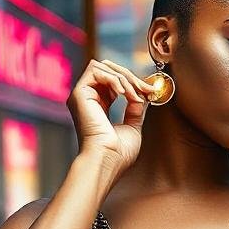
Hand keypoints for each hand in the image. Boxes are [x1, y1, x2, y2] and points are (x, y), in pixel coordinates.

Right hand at [67, 59, 152, 175]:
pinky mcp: (78, 94)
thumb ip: (136, 109)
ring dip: (124, 78)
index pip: (114, 82)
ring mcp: (81, 95)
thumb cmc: (117, 153)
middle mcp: (87, 99)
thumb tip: (143, 95)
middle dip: (131, 76)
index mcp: (97, 106)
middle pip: (108, 69)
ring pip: (104, 67)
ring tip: (135, 95)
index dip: (132, 82)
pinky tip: (124, 93)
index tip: (150, 90)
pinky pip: (96, 71)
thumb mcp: (133, 126)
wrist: (107, 161)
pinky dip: (114, 79)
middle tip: (146, 88)